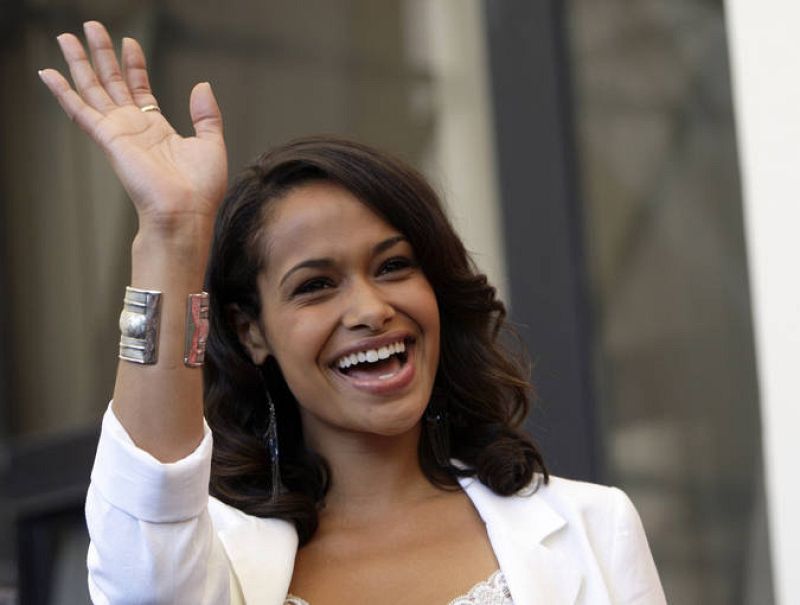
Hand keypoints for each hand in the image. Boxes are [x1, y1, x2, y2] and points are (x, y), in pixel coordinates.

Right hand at [39, 21, 227, 236]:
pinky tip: (48, 74)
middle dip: (102, 55)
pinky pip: (80, 111)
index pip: (140, 89)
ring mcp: (119, 133)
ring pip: (93, 90)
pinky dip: (63, 93)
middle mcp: (134, 129)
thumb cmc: (200, 190)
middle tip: (91, 27)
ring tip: (67, 37)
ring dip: (80, 63)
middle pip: (112, 83)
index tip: (130, 44)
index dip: (134, 66)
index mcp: (157, 130)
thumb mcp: (211, 144)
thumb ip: (206, 115)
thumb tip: (202, 86)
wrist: (186, 212)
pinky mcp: (109, 139)